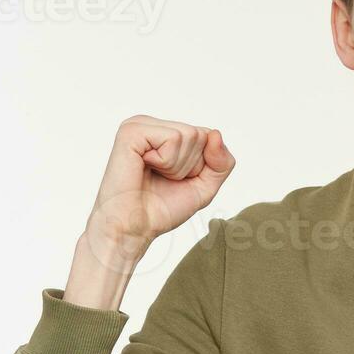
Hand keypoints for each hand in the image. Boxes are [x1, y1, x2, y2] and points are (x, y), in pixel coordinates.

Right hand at [86, 116, 235, 258]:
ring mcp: (140, 125)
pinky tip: (145, 168)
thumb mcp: (205, 186)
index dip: (201, 166)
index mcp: (165, 133)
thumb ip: (222, 162)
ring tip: (154, 175)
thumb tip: (215, 133)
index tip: (175, 180)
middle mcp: (152, 125)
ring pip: (189, 135)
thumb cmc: (161, 209)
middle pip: (201, 134)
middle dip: (190, 166)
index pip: (208, 136)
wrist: (132, 228)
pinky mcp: (131, 131)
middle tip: (163, 179)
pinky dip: (166, 162)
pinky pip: (173, 138)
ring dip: (178, 166)